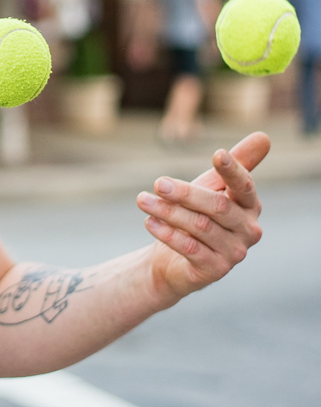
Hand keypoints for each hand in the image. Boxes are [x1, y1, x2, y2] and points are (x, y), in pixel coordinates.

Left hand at [138, 130, 267, 303]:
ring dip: (168, 211)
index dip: (232, 170)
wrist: (173, 259)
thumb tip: (264, 136)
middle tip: (158, 183)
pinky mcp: (215, 270)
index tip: (217, 154)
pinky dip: (167, 233)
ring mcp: (234, 253)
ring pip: (199, 226)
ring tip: (142, 199)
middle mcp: (249, 230)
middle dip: (185, 193)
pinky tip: (149, 221)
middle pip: (218, 207)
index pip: (245, 185)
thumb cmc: (196, 214)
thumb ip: (234, 164)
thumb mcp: (211, 186)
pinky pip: (190, 248)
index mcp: (251, 206)